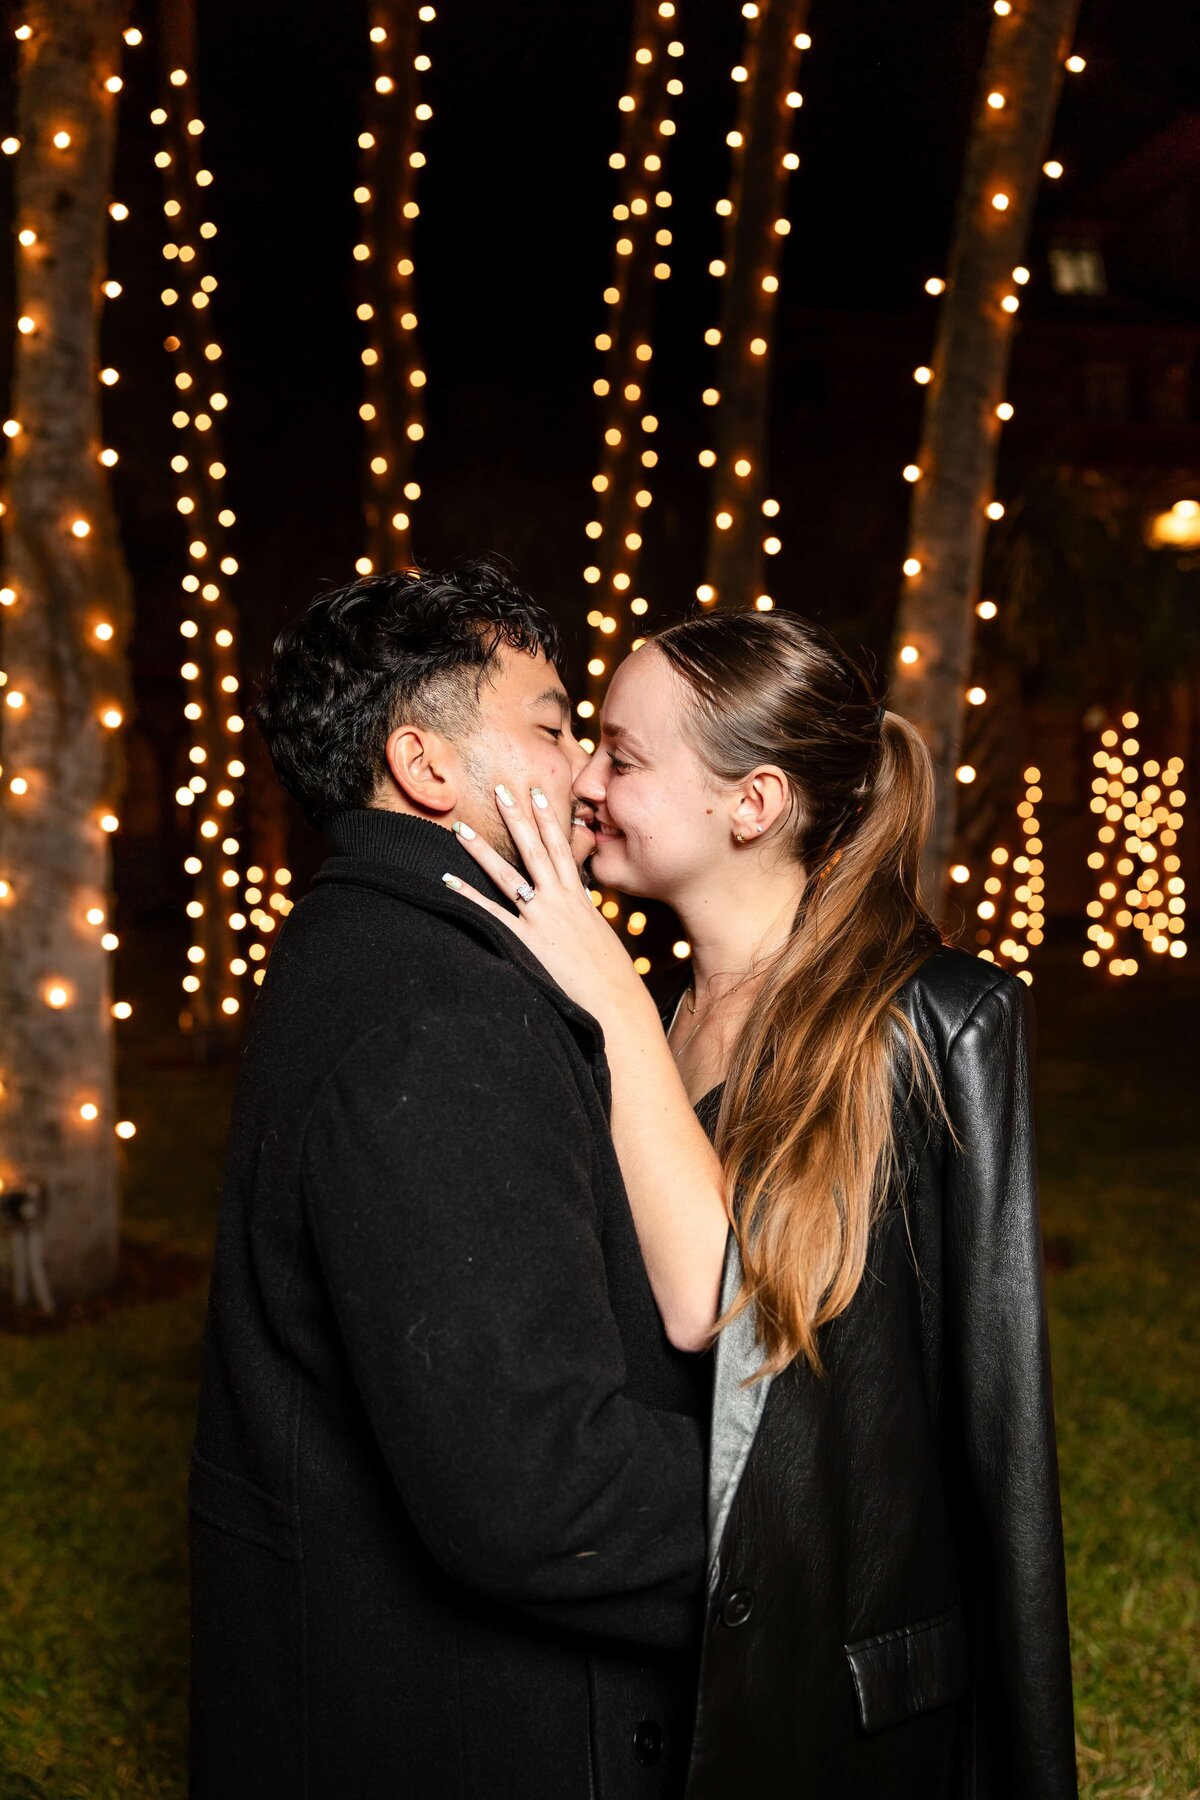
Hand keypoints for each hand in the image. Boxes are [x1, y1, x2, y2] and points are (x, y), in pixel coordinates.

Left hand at [442, 784, 650, 1028]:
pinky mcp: (527, 940)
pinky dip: (467, 895)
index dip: (548, 818)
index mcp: (579, 897)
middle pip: (535, 849)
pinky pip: (490, 913)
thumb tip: (577, 904)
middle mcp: (559, 900)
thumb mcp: (600, 934)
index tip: (537, 793)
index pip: (562, 847)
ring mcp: (541, 917)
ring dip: (482, 850)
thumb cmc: (611, 973)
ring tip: (461, 828)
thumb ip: (583, 914)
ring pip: (507, 874)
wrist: (616, 999)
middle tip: (501, 788)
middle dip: (517, 817)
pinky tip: (447, 879)